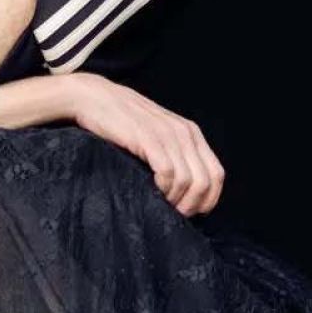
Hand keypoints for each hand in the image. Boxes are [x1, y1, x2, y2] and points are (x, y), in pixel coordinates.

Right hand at [68, 73, 224, 214]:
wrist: (94, 98)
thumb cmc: (121, 123)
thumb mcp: (157, 135)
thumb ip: (174, 153)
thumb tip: (184, 190)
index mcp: (191, 133)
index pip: (217, 174)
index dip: (207, 199)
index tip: (188, 211)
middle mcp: (185, 133)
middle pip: (206, 182)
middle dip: (191, 205)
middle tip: (172, 214)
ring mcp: (168, 135)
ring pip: (189, 181)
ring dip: (175, 200)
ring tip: (160, 205)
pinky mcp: (148, 138)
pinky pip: (168, 173)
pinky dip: (162, 189)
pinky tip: (150, 191)